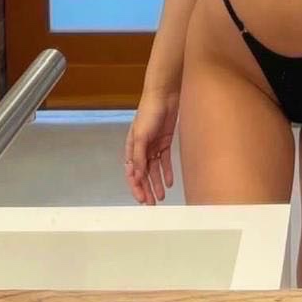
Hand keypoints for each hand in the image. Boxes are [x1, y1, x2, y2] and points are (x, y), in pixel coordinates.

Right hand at [124, 90, 179, 204]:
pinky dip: (167, 172)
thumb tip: (136, 175)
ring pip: (154, 170)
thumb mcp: (141, 135)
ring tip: (161, 197)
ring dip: (157, 184)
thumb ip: (138, 156)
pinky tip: (169, 182)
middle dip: (147, 189)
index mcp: (131, 148)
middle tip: (152, 205)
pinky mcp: (165, 143)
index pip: (132, 173)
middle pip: (143, 174)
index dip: (136, 187)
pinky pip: (165, 161)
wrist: (164, 96)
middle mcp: (141, 149)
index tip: (142, 200)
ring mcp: (153, 146)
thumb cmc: (148, 113)